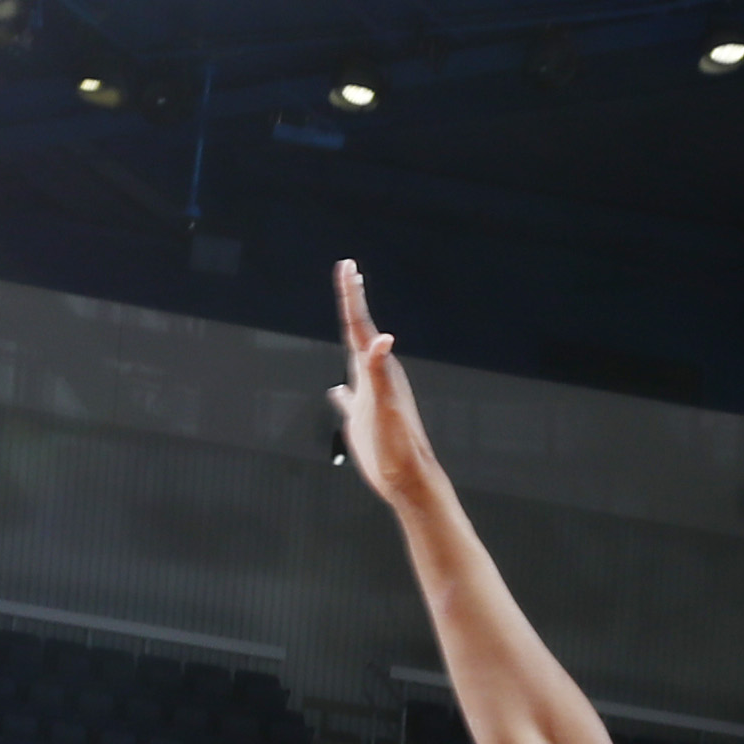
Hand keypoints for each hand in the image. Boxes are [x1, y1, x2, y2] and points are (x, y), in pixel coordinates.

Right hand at [328, 260, 444, 513]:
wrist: (407, 478)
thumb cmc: (398, 445)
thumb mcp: (387, 405)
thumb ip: (382, 370)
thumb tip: (382, 339)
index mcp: (376, 370)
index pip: (359, 325)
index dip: (352, 295)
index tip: (347, 265)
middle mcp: (374, 378)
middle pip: (359, 332)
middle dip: (353, 302)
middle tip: (349, 271)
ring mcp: (368, 398)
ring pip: (356, 359)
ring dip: (351, 336)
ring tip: (349, 317)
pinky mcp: (363, 421)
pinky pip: (349, 399)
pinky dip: (341, 392)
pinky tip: (335, 391)